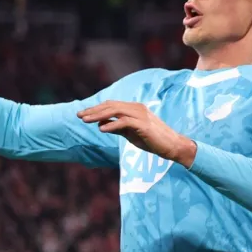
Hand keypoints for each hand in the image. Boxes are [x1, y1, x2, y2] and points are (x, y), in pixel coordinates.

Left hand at [78, 100, 196, 166]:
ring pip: (115, 111)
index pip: (111, 105)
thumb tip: (100, 124)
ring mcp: (141, 115)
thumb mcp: (130, 133)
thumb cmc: (152, 140)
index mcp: (133, 108)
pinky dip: (112, 125)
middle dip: (93, 110)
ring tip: (86, 121)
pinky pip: (124, 122)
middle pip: (110, 106)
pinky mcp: (144, 125)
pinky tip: (101, 129)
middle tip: (79, 115)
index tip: (82, 114)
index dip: (95, 109)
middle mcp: (137, 108)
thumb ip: (116, 127)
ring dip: (99, 116)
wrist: (172, 146)